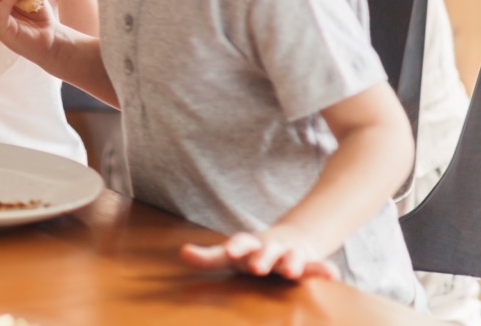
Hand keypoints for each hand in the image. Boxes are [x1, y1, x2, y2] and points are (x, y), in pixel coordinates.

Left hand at [180, 226, 340, 282]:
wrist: (291, 240)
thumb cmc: (253, 253)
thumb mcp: (231, 255)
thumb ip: (208, 257)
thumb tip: (183, 252)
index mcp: (250, 244)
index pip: (241, 242)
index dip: (235, 246)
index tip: (229, 251)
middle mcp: (270, 248)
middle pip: (266, 250)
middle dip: (261, 257)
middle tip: (256, 267)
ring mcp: (290, 255)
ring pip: (292, 258)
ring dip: (291, 263)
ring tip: (290, 270)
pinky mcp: (308, 265)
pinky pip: (317, 267)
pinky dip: (324, 270)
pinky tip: (333, 275)